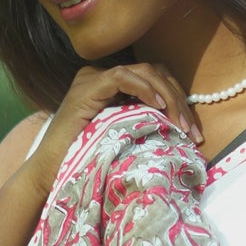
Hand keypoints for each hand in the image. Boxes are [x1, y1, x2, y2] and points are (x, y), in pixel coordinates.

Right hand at [21, 61, 201, 197]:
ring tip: (180, 125)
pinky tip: (159, 108)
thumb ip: (144, 124)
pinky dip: (145, 89)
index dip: (179, 100)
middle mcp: (102, 77)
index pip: (155, 80)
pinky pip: (123, 76)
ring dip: (169, 97)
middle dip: (179, 100)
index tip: (193, 132)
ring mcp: (93, 79)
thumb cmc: (88, 163)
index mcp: (112, 86)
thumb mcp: (125, 139)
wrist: (51, 174)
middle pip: (155, 73)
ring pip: (145, 72)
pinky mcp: (87, 87)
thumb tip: (181, 128)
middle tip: (193, 133)